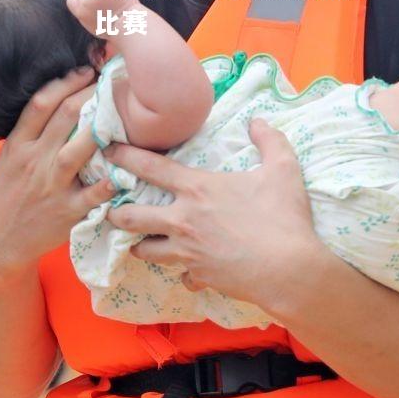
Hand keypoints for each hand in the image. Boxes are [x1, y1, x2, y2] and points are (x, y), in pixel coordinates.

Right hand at [0, 66, 112, 273]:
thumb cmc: (6, 195)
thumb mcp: (9, 158)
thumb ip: (32, 133)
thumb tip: (62, 100)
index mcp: (18, 145)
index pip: (41, 102)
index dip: (65, 81)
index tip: (85, 70)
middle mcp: (34, 160)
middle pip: (65, 116)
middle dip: (92, 93)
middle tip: (113, 81)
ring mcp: (51, 186)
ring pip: (79, 149)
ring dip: (103, 127)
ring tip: (125, 112)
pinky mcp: (67, 212)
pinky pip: (93, 194)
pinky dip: (110, 181)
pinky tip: (127, 168)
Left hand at [103, 118, 320, 306]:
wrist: (290, 270)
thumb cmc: (284, 218)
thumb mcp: (283, 169)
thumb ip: (269, 140)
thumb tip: (258, 121)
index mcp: (197, 189)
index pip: (150, 168)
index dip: (124, 156)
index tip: (108, 150)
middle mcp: (183, 221)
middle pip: (132, 217)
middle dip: (115, 213)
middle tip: (109, 209)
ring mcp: (187, 252)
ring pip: (146, 251)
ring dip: (139, 245)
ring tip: (137, 243)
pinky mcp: (199, 276)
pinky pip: (182, 276)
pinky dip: (184, 273)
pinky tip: (190, 271)